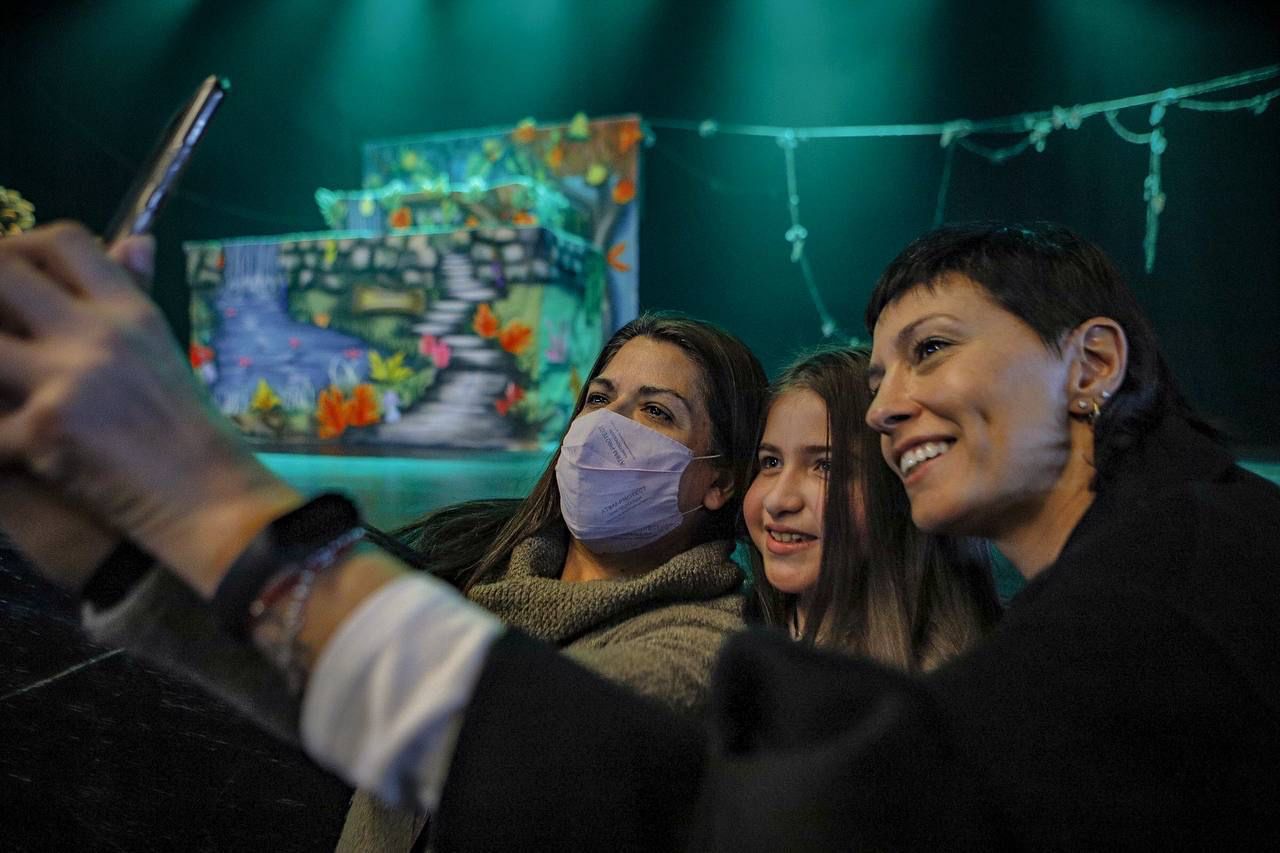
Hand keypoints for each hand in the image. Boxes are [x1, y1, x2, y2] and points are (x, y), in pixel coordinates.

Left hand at [0, 222, 300, 596]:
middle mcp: (97, 334)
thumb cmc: (186, 430)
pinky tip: (8, 443)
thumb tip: (134, 241)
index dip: (25, 247)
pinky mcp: (41, 430)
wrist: (208, 500)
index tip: (17, 279)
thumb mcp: (166, 352)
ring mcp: (67, 380)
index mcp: (131, 313)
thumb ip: (135, 297)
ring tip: (1, 387)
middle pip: (2, 270)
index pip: (66, 241)